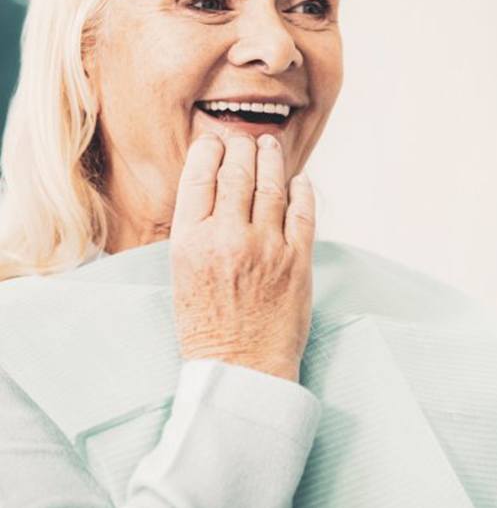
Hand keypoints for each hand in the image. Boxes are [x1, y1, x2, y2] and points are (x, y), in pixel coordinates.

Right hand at [169, 131, 314, 382]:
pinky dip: (302, 189)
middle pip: (238, 172)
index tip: (215, 142)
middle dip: (242, 147)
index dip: (209, 151)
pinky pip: (303, 210)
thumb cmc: (207, 326)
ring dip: (272, 159)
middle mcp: (227, 237)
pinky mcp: (297, 260)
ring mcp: (266, 247)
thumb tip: (215, 187)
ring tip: (270, 146)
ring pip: (271, 184)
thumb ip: (196, 230)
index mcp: (190, 241)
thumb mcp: (182, 274)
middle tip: (245, 139)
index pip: (199, 176)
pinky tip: (298, 179)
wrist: (240, 368)